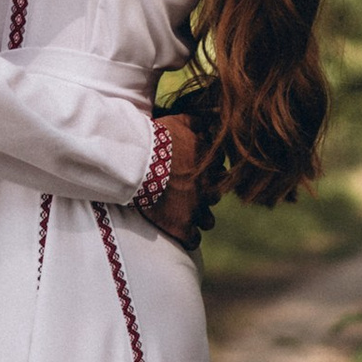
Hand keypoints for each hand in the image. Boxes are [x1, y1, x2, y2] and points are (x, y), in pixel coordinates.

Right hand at [139, 114, 214, 252]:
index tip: (195, 174)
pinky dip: (188, 237)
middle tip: (188, 194)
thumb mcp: (179, 121)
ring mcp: (196, 209)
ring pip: (208, 221)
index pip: (220, 172)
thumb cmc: (158, 140)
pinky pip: (193, 239)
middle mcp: (208, 188)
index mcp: (209, 165)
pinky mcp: (181, 226)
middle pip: (215, 197)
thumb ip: (196, 122)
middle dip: (205, 196)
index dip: (209, 174)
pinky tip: (179, 232)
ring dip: (199, 218)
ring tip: (185, 215)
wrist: (140, 162)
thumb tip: (207, 121)